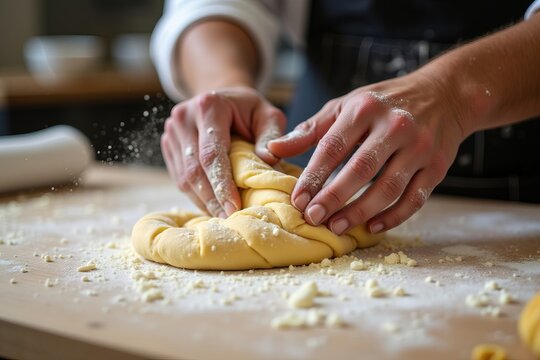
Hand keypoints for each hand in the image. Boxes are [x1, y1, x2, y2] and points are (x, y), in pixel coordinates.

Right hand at [161, 86, 285, 216]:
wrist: (224, 99)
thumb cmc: (250, 111)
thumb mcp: (268, 115)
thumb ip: (271, 136)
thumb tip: (269, 160)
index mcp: (208, 106)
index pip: (212, 153)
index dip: (222, 184)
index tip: (234, 207)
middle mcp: (184, 117)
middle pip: (195, 168)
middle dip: (213, 199)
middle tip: (230, 220)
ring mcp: (172, 132)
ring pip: (184, 177)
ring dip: (204, 201)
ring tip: (222, 218)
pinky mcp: (169, 146)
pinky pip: (180, 177)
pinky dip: (196, 195)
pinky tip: (212, 207)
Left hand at [268, 71, 465, 233]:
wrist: (444, 94)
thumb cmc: (384, 103)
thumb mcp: (345, 106)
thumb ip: (310, 130)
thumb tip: (273, 150)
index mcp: (365, 109)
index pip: (333, 147)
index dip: (313, 176)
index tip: (297, 200)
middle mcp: (395, 126)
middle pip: (361, 169)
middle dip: (334, 197)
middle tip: (313, 218)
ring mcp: (420, 147)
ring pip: (388, 187)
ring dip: (361, 211)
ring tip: (337, 227)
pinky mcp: (438, 166)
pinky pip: (415, 198)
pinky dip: (394, 217)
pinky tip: (373, 227)